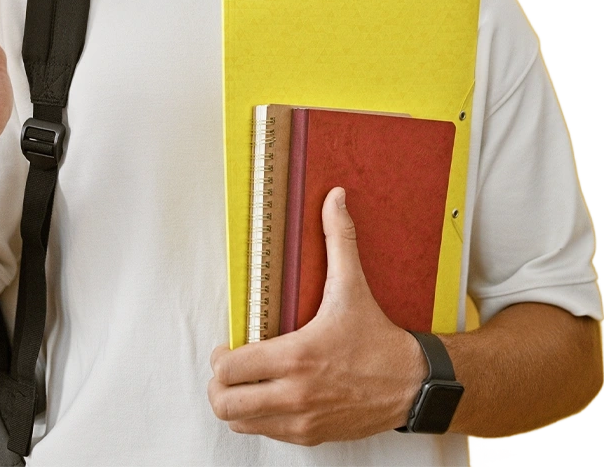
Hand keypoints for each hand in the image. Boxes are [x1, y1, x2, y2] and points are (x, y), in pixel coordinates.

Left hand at [208, 187, 425, 445]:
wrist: (413, 384)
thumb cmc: (377, 337)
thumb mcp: (353, 285)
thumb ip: (339, 238)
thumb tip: (334, 197)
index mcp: (297, 356)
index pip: (230, 368)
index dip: (220, 357)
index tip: (228, 345)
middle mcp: (295, 395)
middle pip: (226, 404)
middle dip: (219, 384)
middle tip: (229, 366)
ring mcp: (302, 420)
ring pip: (241, 423)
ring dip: (236, 403)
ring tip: (245, 382)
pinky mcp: (311, 436)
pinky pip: (266, 434)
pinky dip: (258, 419)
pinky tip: (269, 396)